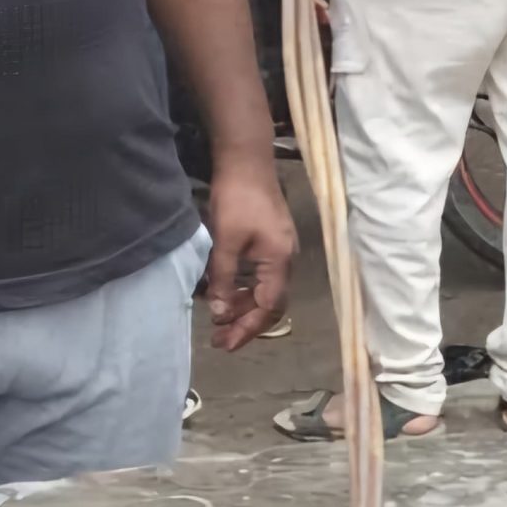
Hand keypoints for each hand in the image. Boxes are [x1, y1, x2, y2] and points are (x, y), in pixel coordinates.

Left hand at [201, 157, 296, 351]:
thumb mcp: (225, 243)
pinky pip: (263, 276)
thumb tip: (221, 314)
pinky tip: (227, 291)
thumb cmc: (237, 200)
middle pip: (272, 303)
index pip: (269, 308)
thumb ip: (224, 280)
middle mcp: (287, 260)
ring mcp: (282, 250)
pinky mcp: (273, 241)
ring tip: (220, 318)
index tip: (225, 344)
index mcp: (279, 262)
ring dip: (245, 306)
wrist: (247, 162)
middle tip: (219, 338)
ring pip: (267, 290)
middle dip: (246, 323)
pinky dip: (246, 289)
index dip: (248, 329)